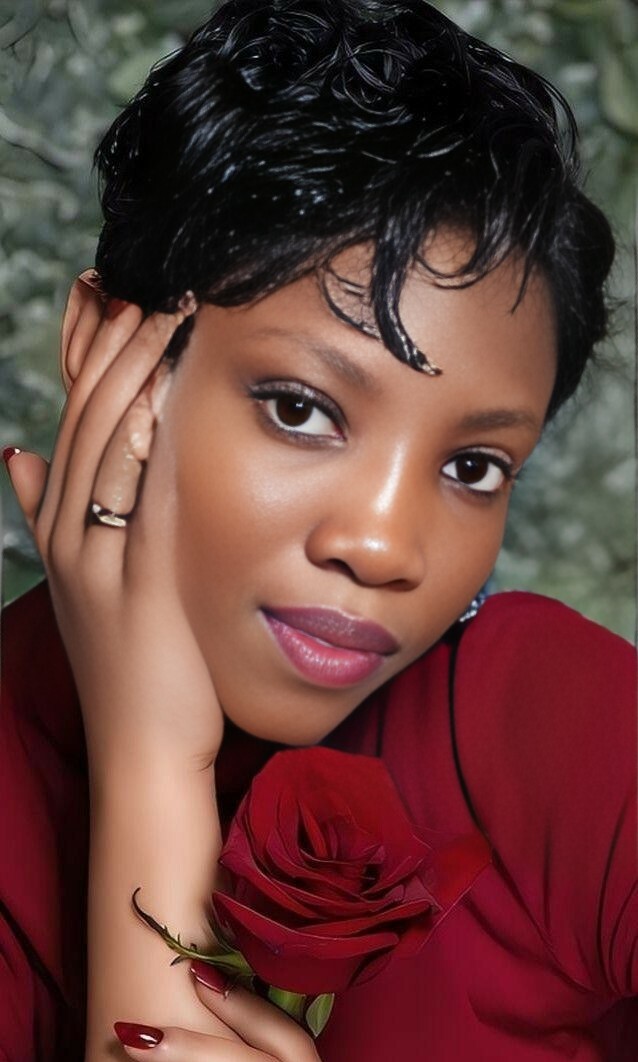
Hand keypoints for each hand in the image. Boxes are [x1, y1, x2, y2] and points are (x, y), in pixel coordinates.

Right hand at [5, 273, 223, 768]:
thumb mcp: (82, 585)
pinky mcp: (140, 583)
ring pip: (107, 446)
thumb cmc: (130, 665)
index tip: (114, 297)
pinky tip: (174, 393)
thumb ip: (46, 513)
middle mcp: (68, 537)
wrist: (141, 747)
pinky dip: (155, 441)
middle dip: (113, 345)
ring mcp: (98, 559)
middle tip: (146, 283)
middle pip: (84, 420)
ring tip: (167, 311)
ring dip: (135, 373)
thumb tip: (12, 453)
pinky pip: (144, 497)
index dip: (88, 357)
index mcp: (59, 529)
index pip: (70, 423)